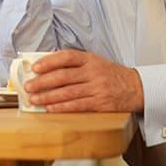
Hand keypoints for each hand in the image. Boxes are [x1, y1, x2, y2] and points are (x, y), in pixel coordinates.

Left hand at [24, 50, 143, 112]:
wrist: (136, 88)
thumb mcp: (95, 62)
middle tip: (28, 86)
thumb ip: (74, 64)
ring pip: (68, 92)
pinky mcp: (100, 104)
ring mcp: (97, 88)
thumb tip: (47, 68)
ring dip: (48, 96)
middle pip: (63, 76)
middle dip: (43, 82)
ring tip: (35, 99)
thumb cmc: (111, 74)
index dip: (49, 61)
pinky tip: (51, 108)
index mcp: (90, 59)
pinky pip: (78, 105)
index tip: (35, 67)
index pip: (66, 57)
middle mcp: (93, 72)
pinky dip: (62, 107)